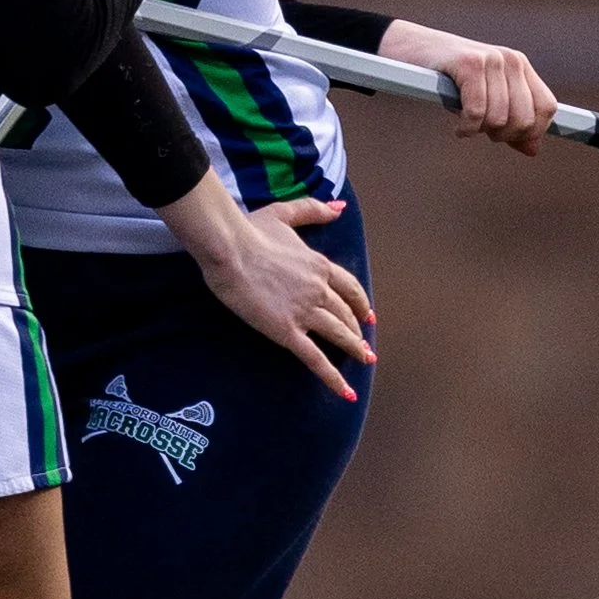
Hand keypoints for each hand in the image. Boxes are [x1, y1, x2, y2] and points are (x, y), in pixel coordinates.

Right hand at [154, 174, 374, 400]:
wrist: (230, 249)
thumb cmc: (250, 230)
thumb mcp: (285, 213)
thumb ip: (314, 210)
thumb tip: (339, 207)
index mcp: (319, 264)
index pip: (350, 288)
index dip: (361, 303)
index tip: (368, 315)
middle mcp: (318, 289)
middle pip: (346, 314)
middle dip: (357, 330)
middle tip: (365, 345)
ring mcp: (305, 312)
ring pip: (337, 335)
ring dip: (354, 349)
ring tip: (364, 361)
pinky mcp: (287, 331)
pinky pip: (315, 358)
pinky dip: (332, 377)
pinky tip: (346, 391)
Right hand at [381, 20, 554, 153]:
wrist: (411, 48)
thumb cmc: (449, 77)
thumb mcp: (486, 98)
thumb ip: (511, 121)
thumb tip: (533, 149)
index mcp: (520, 67)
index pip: (546, 107)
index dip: (533, 132)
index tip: (511, 140)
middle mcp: (511, 60)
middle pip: (524, 119)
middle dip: (503, 135)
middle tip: (482, 130)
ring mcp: (491, 60)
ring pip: (499, 119)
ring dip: (480, 131)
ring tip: (466, 124)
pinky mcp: (469, 63)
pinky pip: (477, 112)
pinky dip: (467, 128)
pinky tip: (458, 127)